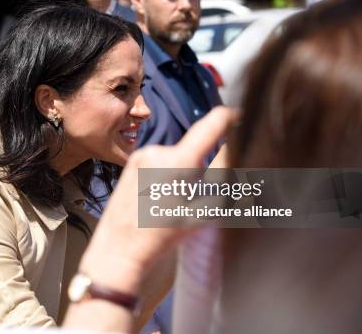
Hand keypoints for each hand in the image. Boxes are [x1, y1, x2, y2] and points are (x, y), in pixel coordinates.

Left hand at [79, 106, 237, 292]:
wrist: (120, 247)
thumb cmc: (163, 235)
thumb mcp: (204, 210)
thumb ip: (223, 177)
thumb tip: (236, 150)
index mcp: (178, 161)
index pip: (211, 124)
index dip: (230, 117)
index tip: (241, 115)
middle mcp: (158, 151)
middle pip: (194, 149)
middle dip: (201, 167)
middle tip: (195, 198)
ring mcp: (142, 154)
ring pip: (178, 157)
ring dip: (184, 172)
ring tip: (172, 201)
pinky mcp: (133, 160)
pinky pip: (161, 161)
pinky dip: (168, 173)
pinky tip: (158, 197)